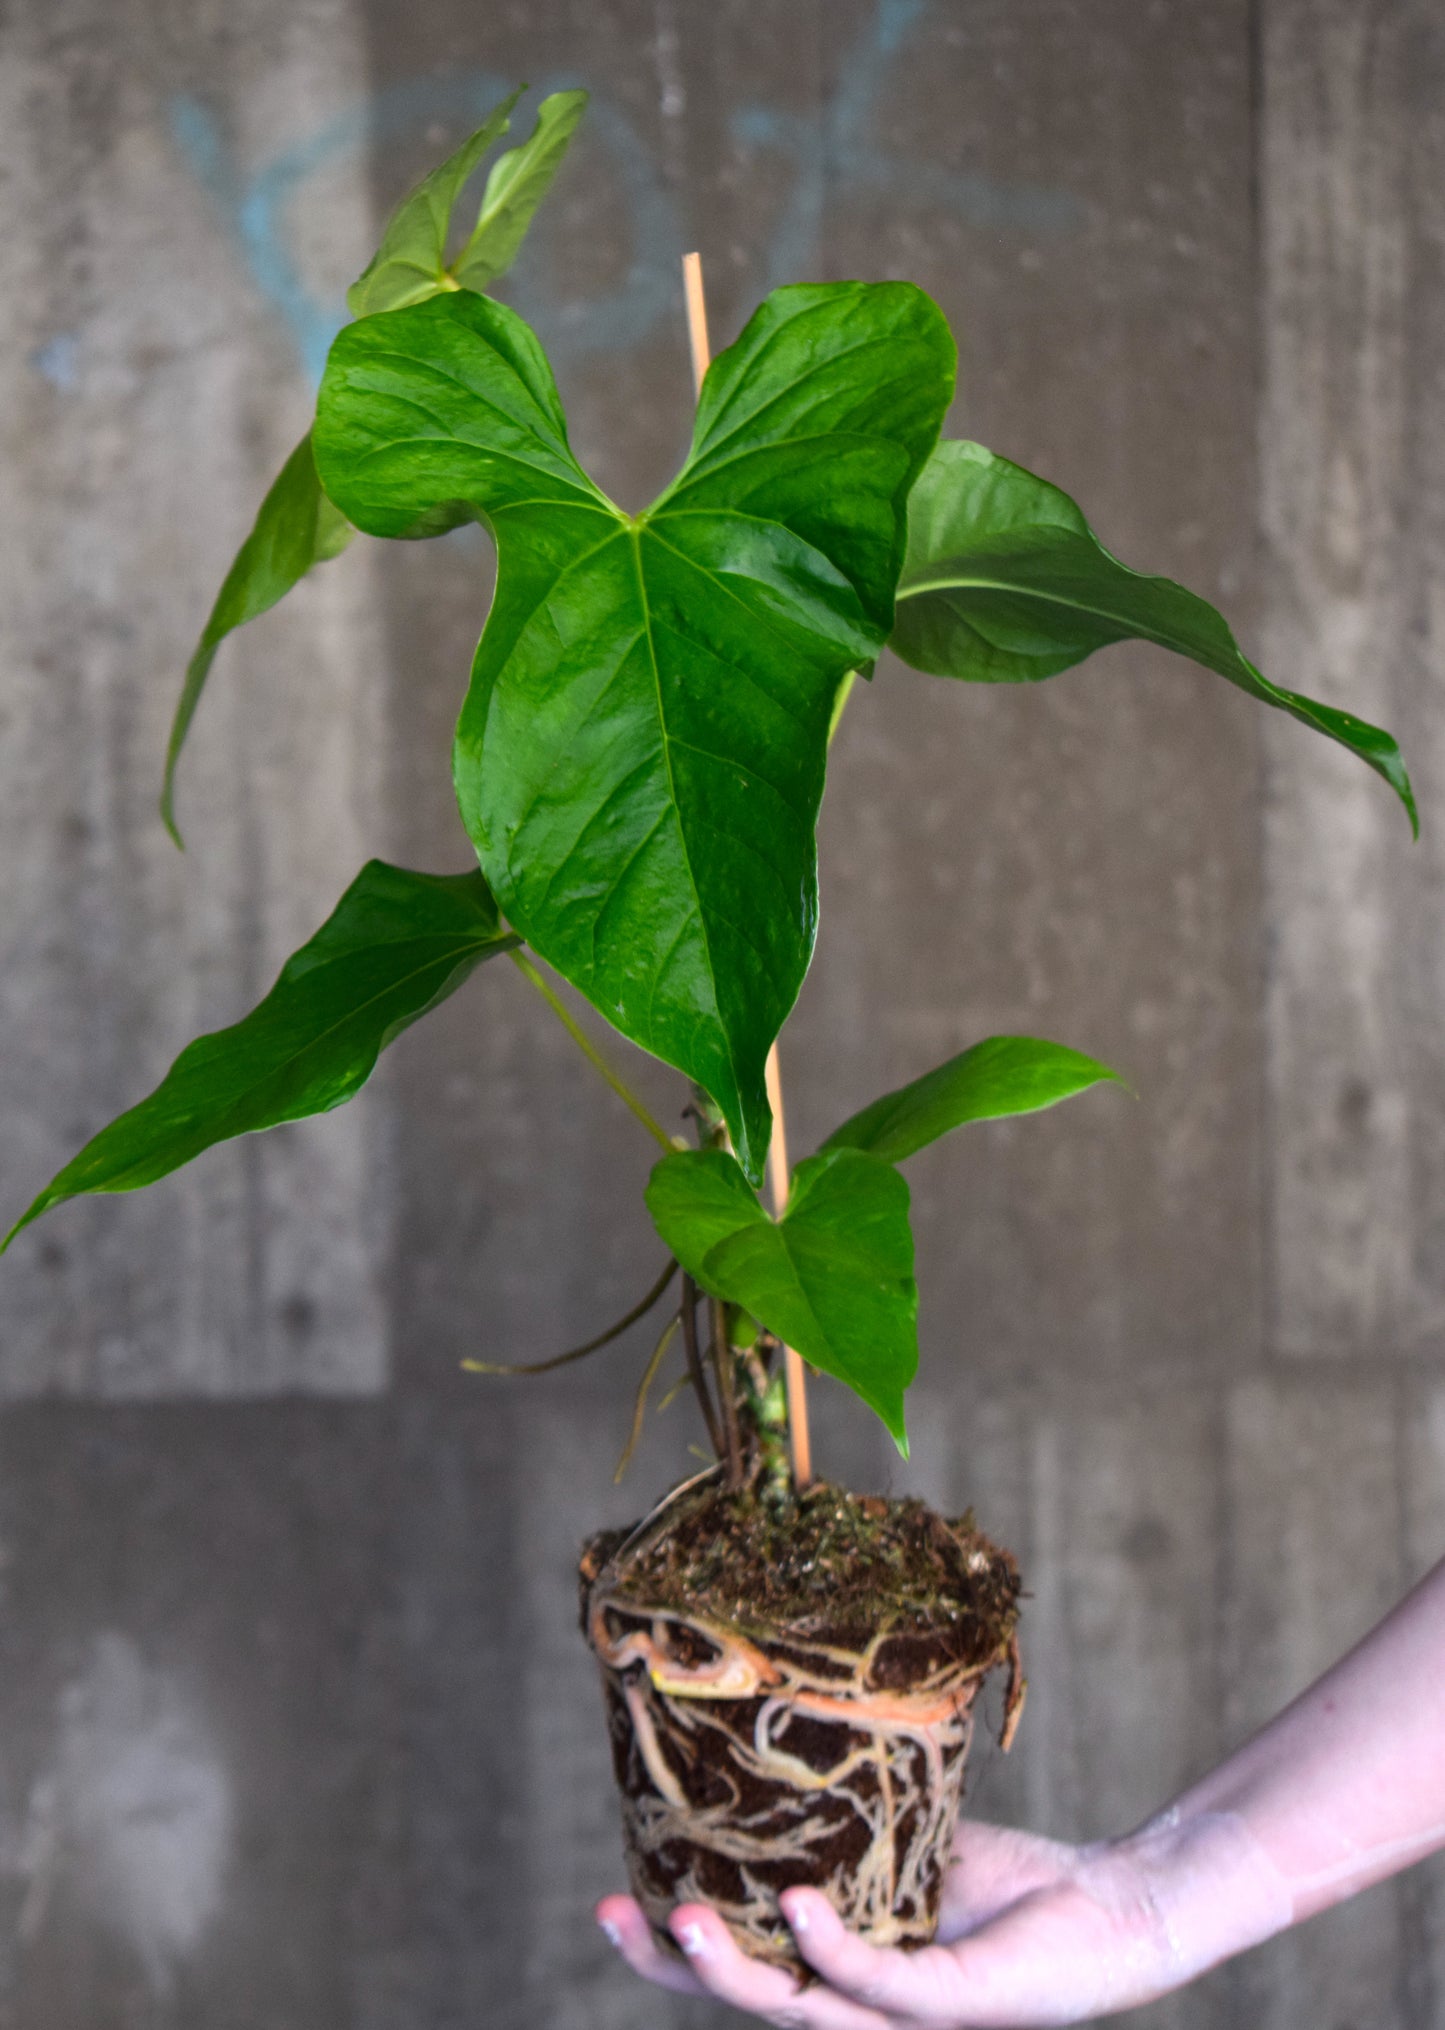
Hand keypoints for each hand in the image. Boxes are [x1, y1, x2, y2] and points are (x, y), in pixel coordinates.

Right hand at [598, 1820, 1207, 2027]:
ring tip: (680, 1919)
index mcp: (838, 1974)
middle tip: (612, 1915)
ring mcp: (903, 2019)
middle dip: (674, 1966)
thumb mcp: (901, 1848)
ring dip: (734, 1969)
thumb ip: (841, 1832)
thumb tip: (767, 1754)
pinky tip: (797, 1906)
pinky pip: (879, 1983)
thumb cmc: (1005, 1883)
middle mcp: (860, 2009)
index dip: (667, 1949)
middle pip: (750, 2001)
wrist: (1106, 1907)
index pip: (741, 1968)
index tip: (607, 1898)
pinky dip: (832, 1946)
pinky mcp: (952, 2007)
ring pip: (800, 2010)